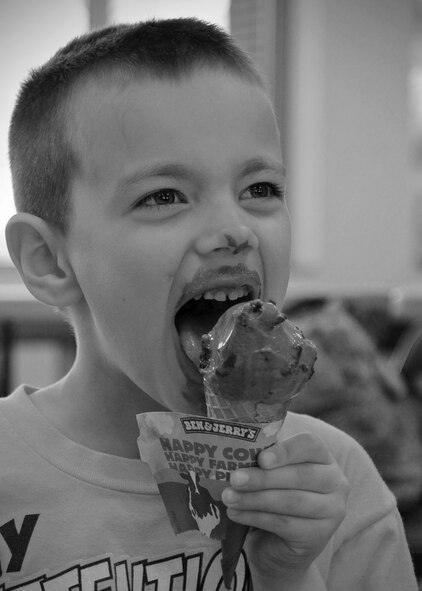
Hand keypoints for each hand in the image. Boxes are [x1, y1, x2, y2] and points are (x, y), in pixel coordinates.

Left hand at [221, 432, 349, 584]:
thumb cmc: (274, 497)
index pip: (309, 445)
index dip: (285, 451)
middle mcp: (335, 481)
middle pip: (299, 475)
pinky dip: (256, 518)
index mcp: (323, 457)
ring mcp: (332, 510)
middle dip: (263, 478)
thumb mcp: (272, 474)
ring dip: (255, 499)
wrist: (279, 545)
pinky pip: (285, 524)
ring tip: (229, 497)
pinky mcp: (320, 536)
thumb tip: (235, 451)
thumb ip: (263, 461)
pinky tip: (235, 514)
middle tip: (234, 478)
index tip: (261, 459)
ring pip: (291, 501)